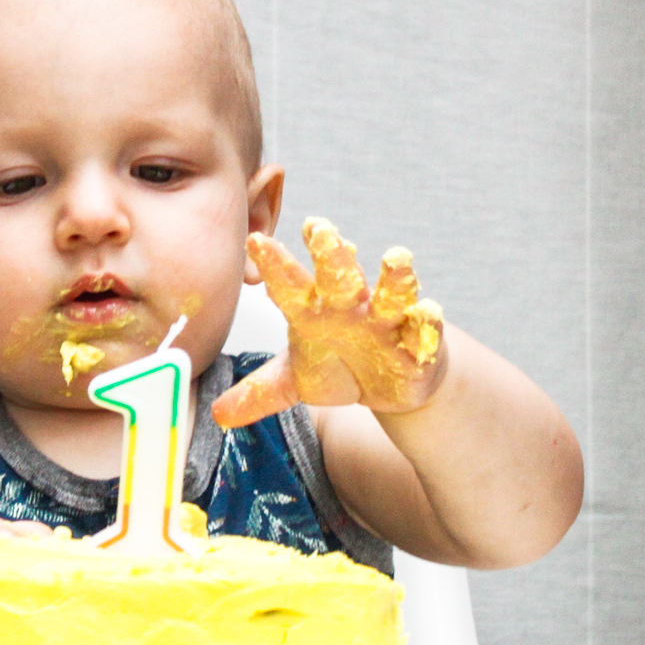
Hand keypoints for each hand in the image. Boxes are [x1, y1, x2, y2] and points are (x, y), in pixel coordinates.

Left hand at [212, 216, 445, 427]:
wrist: (389, 385)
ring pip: (392, 293)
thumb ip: (259, 394)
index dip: (275, 265)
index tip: (256, 241)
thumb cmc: (339, 369)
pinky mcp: (420, 341)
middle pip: (340, 276)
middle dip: (331, 255)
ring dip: (395, 278)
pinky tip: (428, 312)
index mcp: (314, 310)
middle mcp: (350, 307)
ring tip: (396, 257)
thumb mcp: (296, 383)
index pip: (290, 285)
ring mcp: (387, 321)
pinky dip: (428, 321)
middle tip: (320, 229)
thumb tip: (216, 415)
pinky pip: (425, 328)